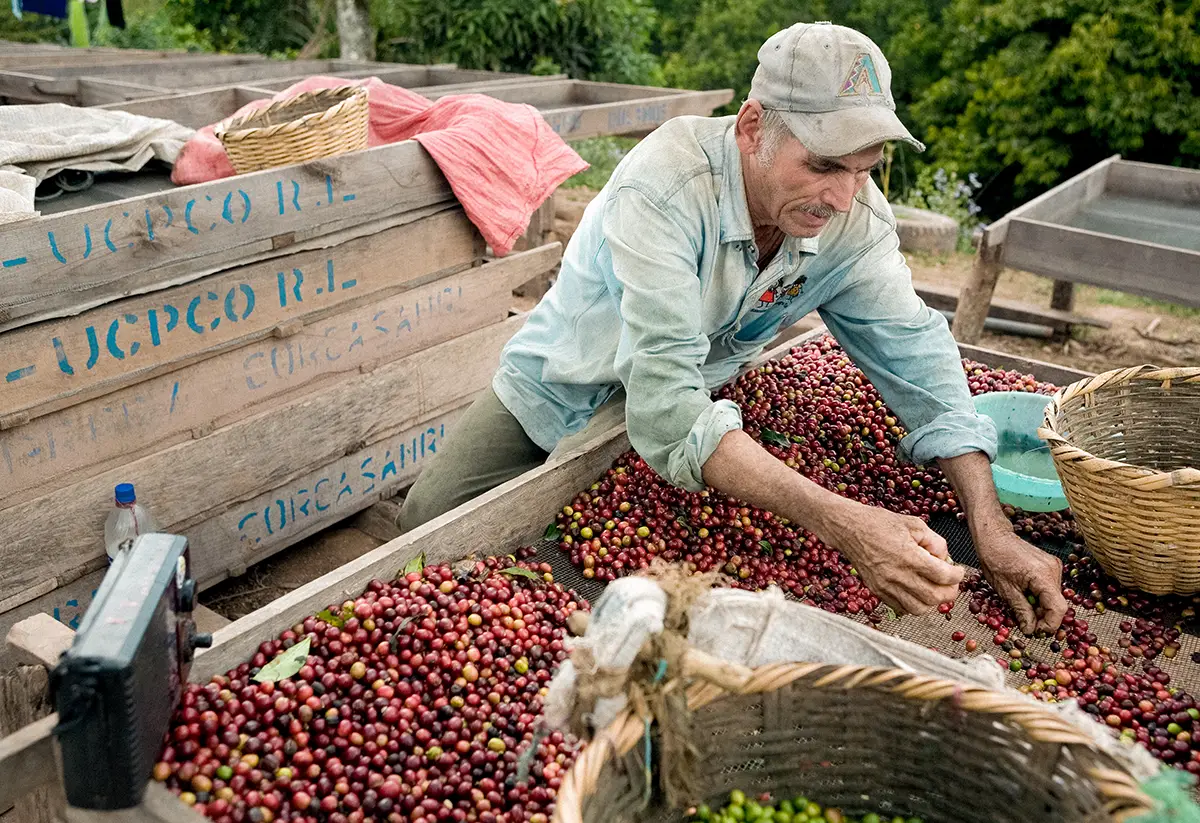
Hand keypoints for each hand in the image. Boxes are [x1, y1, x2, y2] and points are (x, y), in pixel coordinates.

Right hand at [817, 500, 963, 615]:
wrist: (849, 529)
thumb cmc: (879, 523)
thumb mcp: (914, 524)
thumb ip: (935, 541)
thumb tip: (945, 559)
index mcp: (908, 555)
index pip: (943, 576)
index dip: (957, 576)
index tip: (959, 572)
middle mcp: (897, 574)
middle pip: (933, 597)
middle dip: (949, 592)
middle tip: (952, 584)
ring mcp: (885, 585)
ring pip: (918, 608)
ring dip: (932, 602)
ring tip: (935, 590)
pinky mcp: (877, 590)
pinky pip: (901, 608)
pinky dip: (914, 605)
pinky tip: (916, 592)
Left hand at [975, 528, 1066, 634]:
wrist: (994, 537)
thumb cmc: (995, 559)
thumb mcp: (1005, 590)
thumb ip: (1021, 611)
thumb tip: (1030, 630)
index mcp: (1043, 576)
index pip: (1058, 608)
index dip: (1049, 624)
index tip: (1037, 632)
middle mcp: (1054, 570)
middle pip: (1057, 603)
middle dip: (1043, 617)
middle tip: (1027, 623)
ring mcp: (1054, 566)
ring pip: (1054, 597)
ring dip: (1041, 606)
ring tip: (1023, 606)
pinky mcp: (1051, 565)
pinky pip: (1050, 588)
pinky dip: (1040, 596)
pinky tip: (1026, 595)